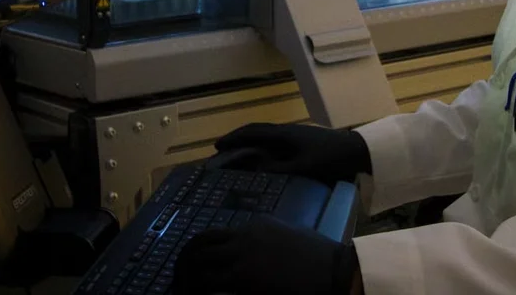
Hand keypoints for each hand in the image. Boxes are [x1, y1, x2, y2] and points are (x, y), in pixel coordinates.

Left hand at [173, 215, 359, 294]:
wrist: (335, 271)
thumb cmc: (320, 260)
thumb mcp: (290, 241)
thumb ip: (268, 243)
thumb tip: (255, 258)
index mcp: (257, 226)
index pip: (218, 235)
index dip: (203, 252)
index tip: (197, 266)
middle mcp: (244, 236)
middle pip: (200, 243)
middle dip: (185, 261)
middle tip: (180, 279)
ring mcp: (241, 256)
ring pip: (198, 262)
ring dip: (186, 277)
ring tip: (182, 291)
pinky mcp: (242, 279)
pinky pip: (208, 284)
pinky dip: (196, 291)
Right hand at [213, 123, 371, 184]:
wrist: (356, 151)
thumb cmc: (329, 159)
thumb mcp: (303, 168)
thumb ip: (278, 168)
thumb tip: (253, 169)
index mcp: (284, 134)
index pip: (252, 132)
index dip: (234, 138)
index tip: (217, 146)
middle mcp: (286, 130)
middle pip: (257, 130)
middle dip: (238, 138)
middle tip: (222, 149)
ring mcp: (295, 134)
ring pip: (266, 134)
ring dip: (250, 141)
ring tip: (238, 153)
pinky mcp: (302, 140)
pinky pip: (275, 139)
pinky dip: (262, 145)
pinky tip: (263, 155)